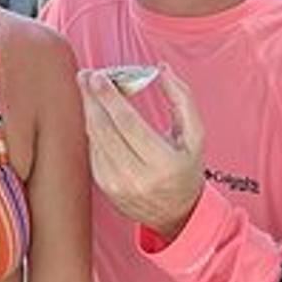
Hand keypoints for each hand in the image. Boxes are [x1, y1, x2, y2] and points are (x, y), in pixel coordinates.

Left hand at [81, 68, 205, 241]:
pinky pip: (93, 151)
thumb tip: (162, 68)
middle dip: (92, 99)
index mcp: (163, 163)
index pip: (128, 124)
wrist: (177, 213)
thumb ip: (182, 98)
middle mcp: (137, 177)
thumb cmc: (186, 167)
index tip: (98, 76)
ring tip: (87, 89)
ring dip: (87, 110)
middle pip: (105, 130)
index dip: (109, 97)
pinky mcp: (105, 187)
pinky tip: (93, 113)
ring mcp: (117, 185)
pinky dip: (91, 129)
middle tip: (85, 75)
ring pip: (94, 140)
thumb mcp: (195, 135)